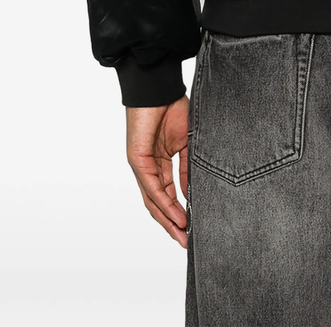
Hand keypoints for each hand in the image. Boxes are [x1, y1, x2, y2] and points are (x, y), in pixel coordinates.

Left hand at [125, 96, 190, 247]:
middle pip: (158, 203)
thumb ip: (188, 167)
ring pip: (153, 200)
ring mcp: (141, 166)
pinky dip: (164, 203)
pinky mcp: (137, 160)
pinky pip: (152, 187)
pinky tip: (176, 214)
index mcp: (160, 162)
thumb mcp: (187, 142)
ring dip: (167, 219)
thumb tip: (192, 192)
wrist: (160, 88)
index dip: (179, 211)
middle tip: (187, 241)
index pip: (169, 194)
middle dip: (172, 224)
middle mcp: (148, 168)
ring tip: (182, 234)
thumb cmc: (173, 108)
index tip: (193, 227)